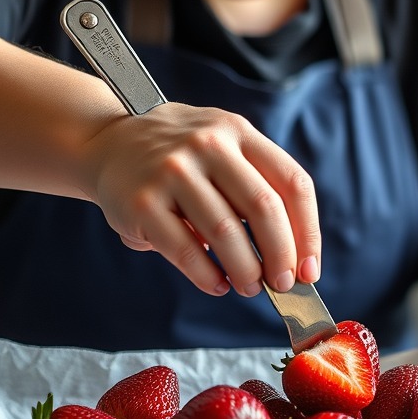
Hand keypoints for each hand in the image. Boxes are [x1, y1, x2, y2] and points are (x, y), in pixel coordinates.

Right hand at [82, 103, 320, 297]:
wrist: (108, 143)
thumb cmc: (180, 158)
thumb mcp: (222, 147)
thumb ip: (255, 185)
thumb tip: (293, 257)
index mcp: (238, 131)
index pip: (292, 183)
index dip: (307, 231)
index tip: (310, 268)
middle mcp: (208, 145)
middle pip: (264, 207)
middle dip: (281, 255)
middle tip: (283, 284)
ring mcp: (173, 171)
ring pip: (225, 233)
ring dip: (246, 270)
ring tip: (249, 287)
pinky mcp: (142, 201)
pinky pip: (186, 249)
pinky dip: (207, 276)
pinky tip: (217, 284)